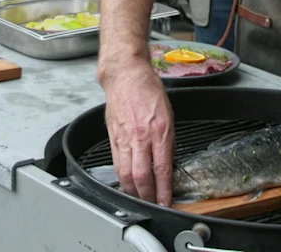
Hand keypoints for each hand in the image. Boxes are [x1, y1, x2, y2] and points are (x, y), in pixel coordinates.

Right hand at [102, 65, 175, 205]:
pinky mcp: (112, 136)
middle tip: (152, 205)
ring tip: (139, 199)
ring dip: (132, 191)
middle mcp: (140, 136)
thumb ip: (167, 140)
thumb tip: (167, 163)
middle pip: (141, 175)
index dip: (163, 190)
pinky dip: (121, 177)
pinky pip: (116, 163)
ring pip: (125, 173)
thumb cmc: (148, 90)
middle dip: (147, 196)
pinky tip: (126, 183)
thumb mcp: (168, 114)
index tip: (166, 203)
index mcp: (159, 130)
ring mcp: (124, 137)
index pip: (161, 169)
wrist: (126, 75)